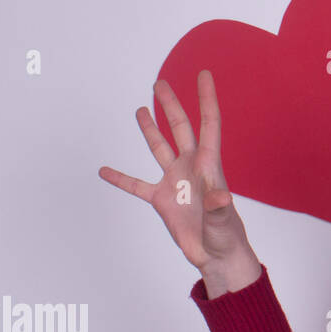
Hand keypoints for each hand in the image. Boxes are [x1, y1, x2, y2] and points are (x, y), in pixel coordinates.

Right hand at [99, 69, 260, 294]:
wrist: (216, 257)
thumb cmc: (226, 237)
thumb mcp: (223, 221)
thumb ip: (219, 207)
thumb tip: (220, 196)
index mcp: (210, 165)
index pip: (209, 124)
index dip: (207, 98)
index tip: (204, 74)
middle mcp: (192, 167)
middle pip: (180, 129)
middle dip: (171, 105)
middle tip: (160, 82)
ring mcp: (175, 182)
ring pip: (159, 148)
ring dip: (149, 129)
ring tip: (140, 109)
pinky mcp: (162, 199)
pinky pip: (137, 185)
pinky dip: (121, 178)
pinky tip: (104, 170)